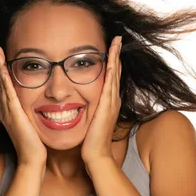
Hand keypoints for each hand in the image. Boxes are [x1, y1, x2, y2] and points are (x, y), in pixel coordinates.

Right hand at [0, 46, 46, 166]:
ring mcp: (8, 112)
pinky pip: (8, 93)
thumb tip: (41, 107)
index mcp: (11, 112)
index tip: (3, 58)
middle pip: (0, 83)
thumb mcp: (33, 126)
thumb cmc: (35, 147)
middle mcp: (6, 110)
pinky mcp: (14, 114)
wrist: (33, 161)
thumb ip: (32, 116)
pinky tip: (3, 68)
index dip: (3, 72)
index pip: (6, 88)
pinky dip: (4, 79)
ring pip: (2, 84)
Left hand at [81, 36, 122, 164]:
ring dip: (115, 57)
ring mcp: (112, 103)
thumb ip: (87, 111)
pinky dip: (111, 70)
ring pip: (115, 74)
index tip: (110, 48)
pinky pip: (110, 83)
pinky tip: (111, 59)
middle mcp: (113, 100)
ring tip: (116, 42)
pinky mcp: (107, 106)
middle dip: (116, 55)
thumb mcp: (89, 121)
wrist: (96, 155)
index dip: (112, 63)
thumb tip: (78, 104)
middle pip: (116, 72)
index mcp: (108, 103)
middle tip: (117, 39)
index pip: (111, 78)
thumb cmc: (90, 141)